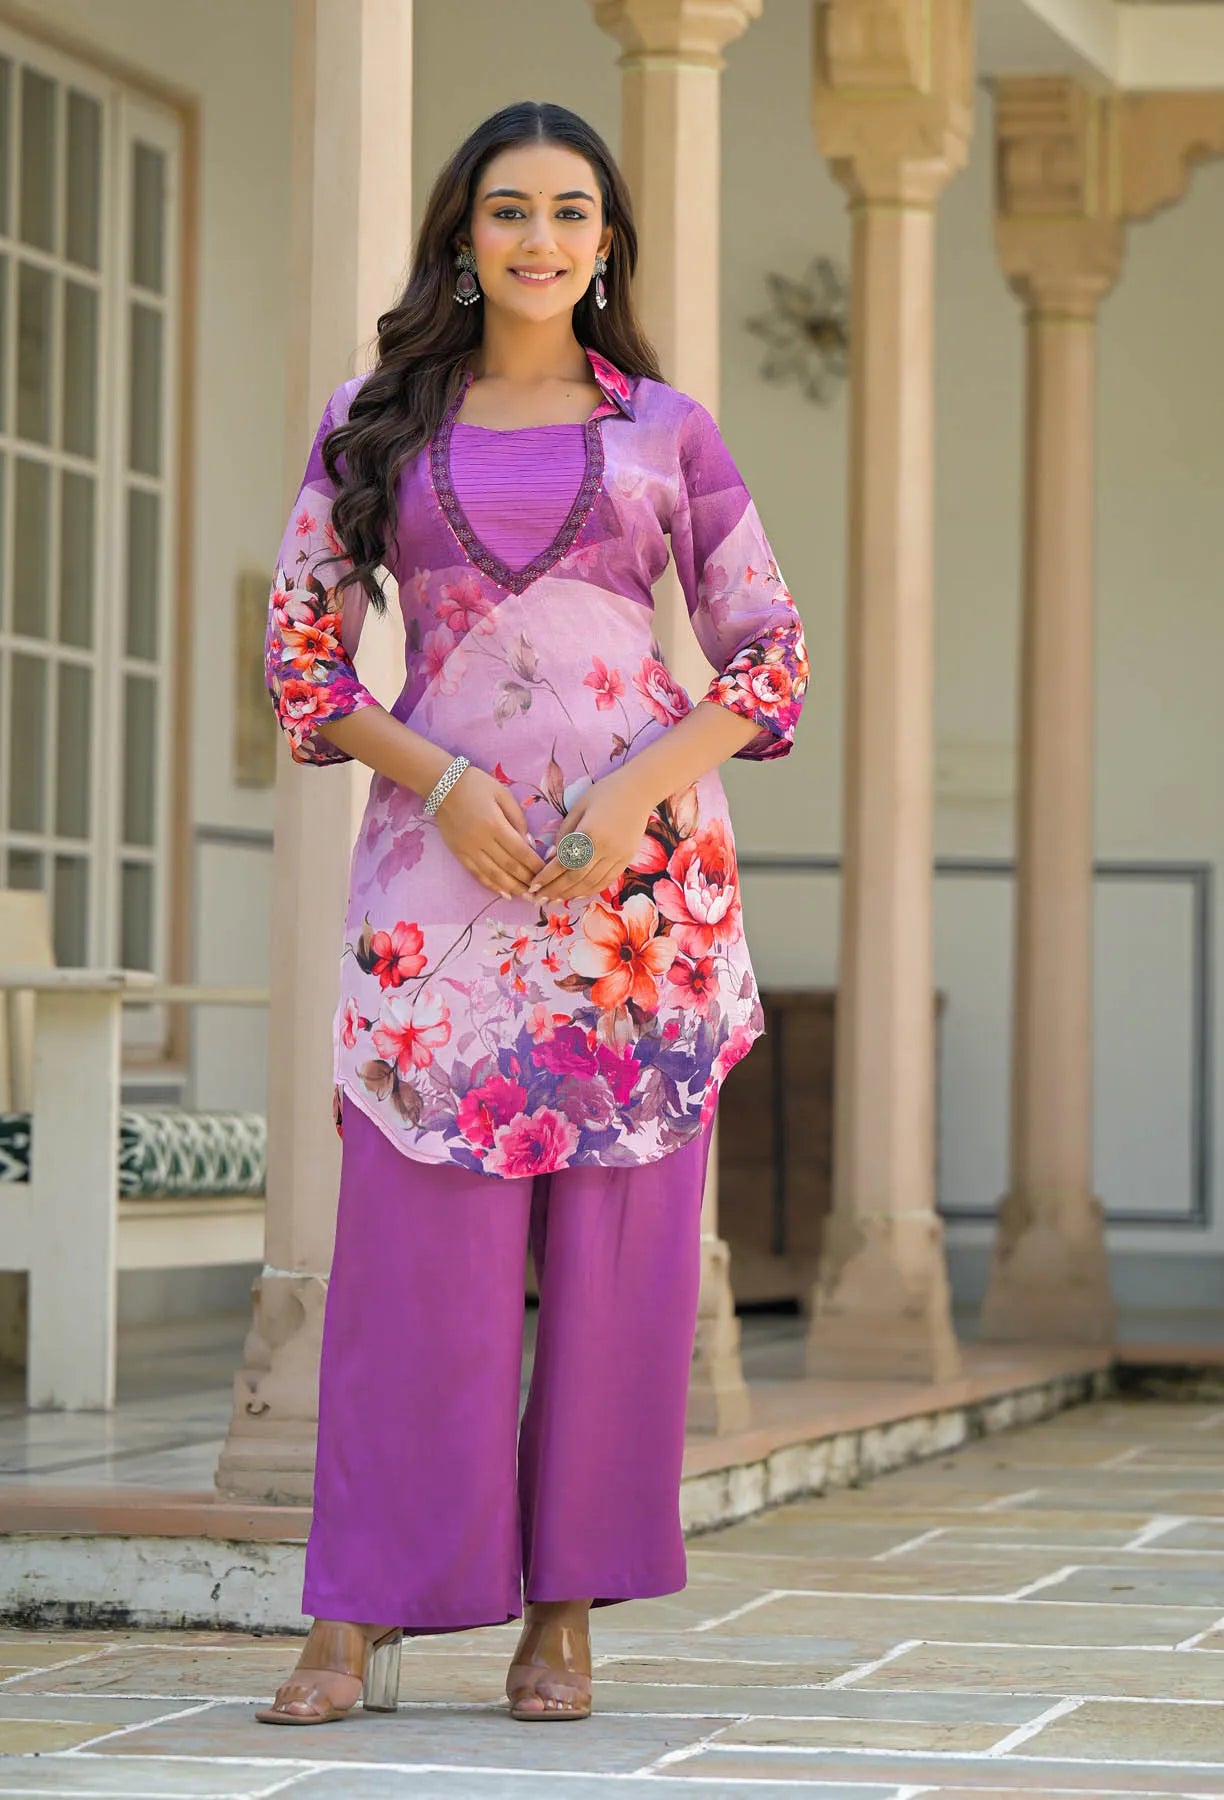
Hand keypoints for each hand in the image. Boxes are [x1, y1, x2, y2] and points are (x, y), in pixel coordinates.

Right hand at [432, 765, 544, 897]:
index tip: (546, 874)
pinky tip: (505, 893)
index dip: (534, 865)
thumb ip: (518, 819)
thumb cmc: (477, 785)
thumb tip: (530, 844)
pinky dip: (492, 886)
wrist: (443, 785)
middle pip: (509, 867)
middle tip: (540, 891)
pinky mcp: (459, 854)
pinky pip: (477, 874)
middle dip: (527, 881)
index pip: (520, 851)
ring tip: (526, 897)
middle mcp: (481, 841)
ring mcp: (468, 850)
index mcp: (495, 824)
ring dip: (512, 888)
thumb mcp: (503, 794)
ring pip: (494, 875)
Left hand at [528, 768, 654, 903]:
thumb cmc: (605, 793)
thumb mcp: (578, 806)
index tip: (533, 885)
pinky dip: (590, 890)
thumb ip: (564, 833)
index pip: (563, 862)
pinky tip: (577, 893)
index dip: (546, 877)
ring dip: (571, 894)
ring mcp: (618, 857)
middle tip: (540, 897)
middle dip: (555, 890)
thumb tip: (550, 857)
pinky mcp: (627, 860)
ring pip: (591, 884)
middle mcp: (604, 849)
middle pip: (576, 878)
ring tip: (555, 899)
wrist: (639, 790)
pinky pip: (606, 881)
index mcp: (589, 833)